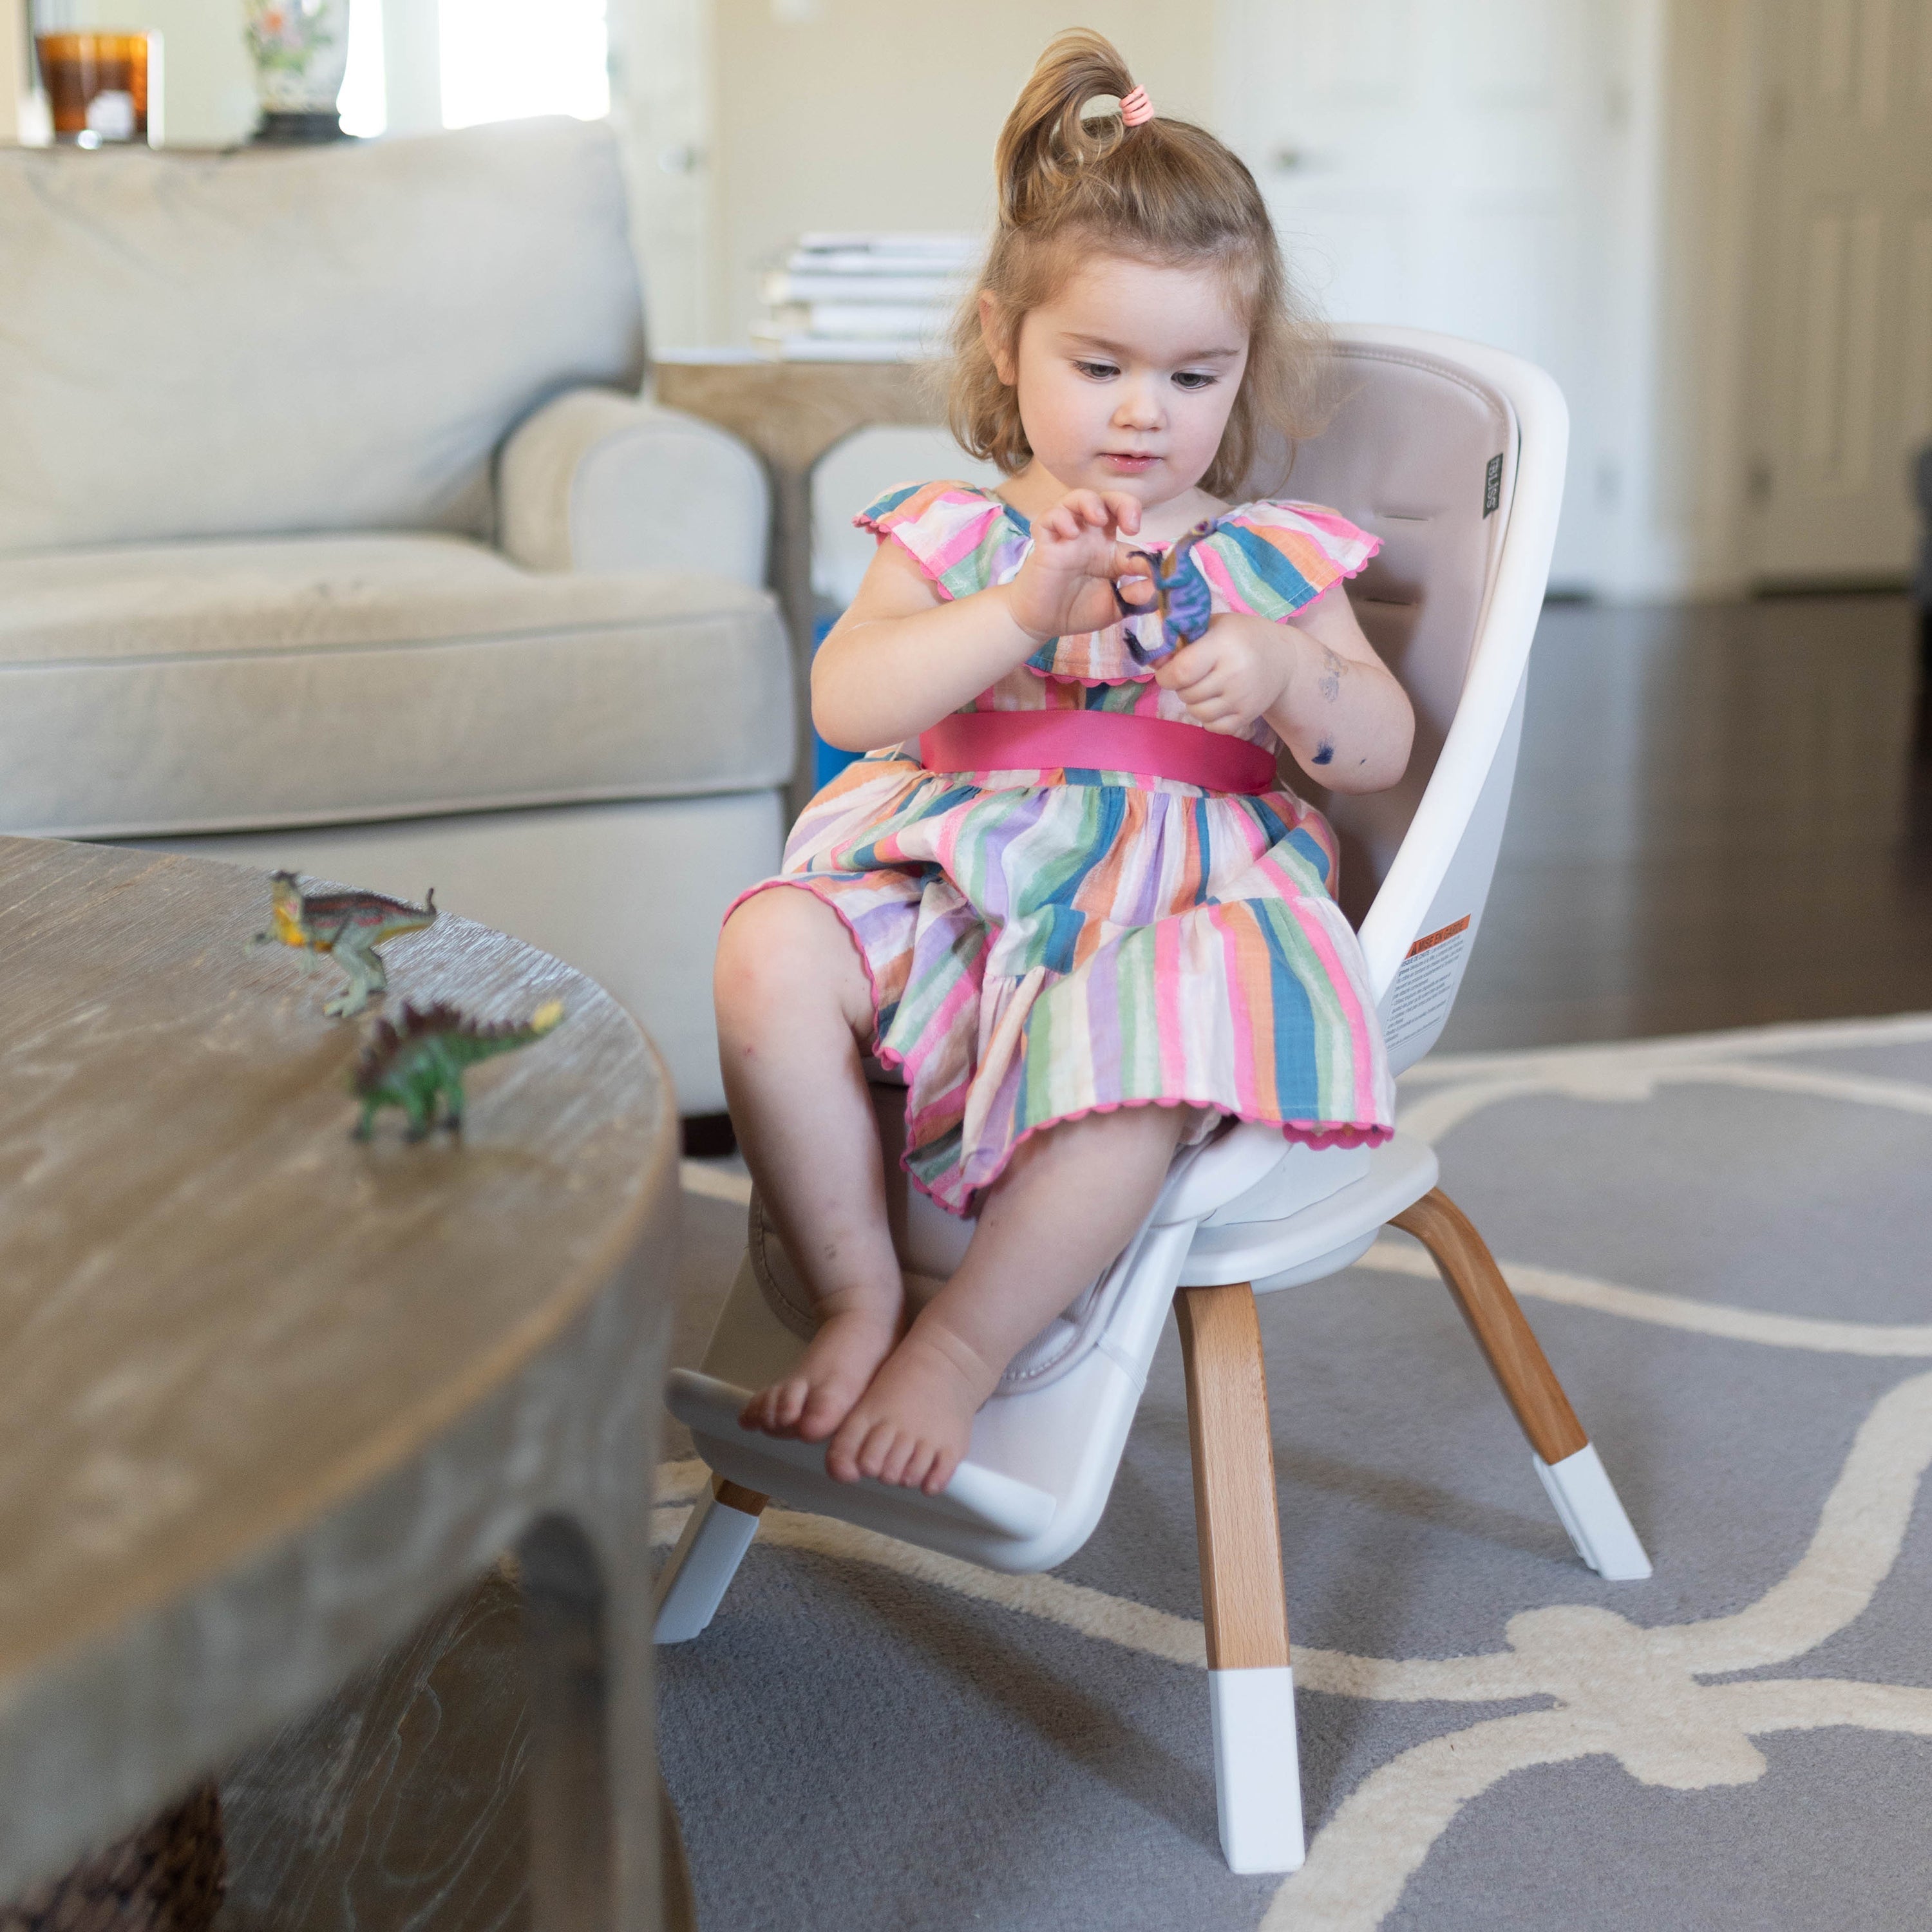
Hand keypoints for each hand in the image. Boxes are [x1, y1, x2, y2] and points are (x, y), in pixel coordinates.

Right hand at [1005, 490, 1155, 643]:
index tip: (1148, 567)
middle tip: (1131, 526)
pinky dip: (1060, 518)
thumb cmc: (1078, 610)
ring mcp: (1066, 536)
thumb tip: (1159, 586)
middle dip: (1124, 503)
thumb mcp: (1116, 606)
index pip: (1131, 528)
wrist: (1043, 623)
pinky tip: (1070, 535)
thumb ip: (1137, 596)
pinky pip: (1048, 518)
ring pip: (1077, 498)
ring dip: (1091, 502)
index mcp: (1109, 548)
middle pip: (1108, 500)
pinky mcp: (1045, 543)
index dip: (1145, 541)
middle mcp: (1090, 536)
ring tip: (1099, 518)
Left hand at [1154, 613, 1294, 734]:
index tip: (1167, 672)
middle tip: (1193, 675)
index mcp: (1223, 645)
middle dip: (1181, 687)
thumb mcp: (1215, 626)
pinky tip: (1215, 701)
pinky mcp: (1247, 716)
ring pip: (1197, 713)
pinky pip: (1212, 727)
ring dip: (1193, 702)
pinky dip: (1207, 718)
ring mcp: (1242, 698)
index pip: (1182, 672)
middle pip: (1187, 694)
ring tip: (1204, 687)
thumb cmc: (1241, 637)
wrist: (1283, 659)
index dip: (1166, 676)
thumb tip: (1154, 662)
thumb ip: (1183, 640)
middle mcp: (1234, 674)